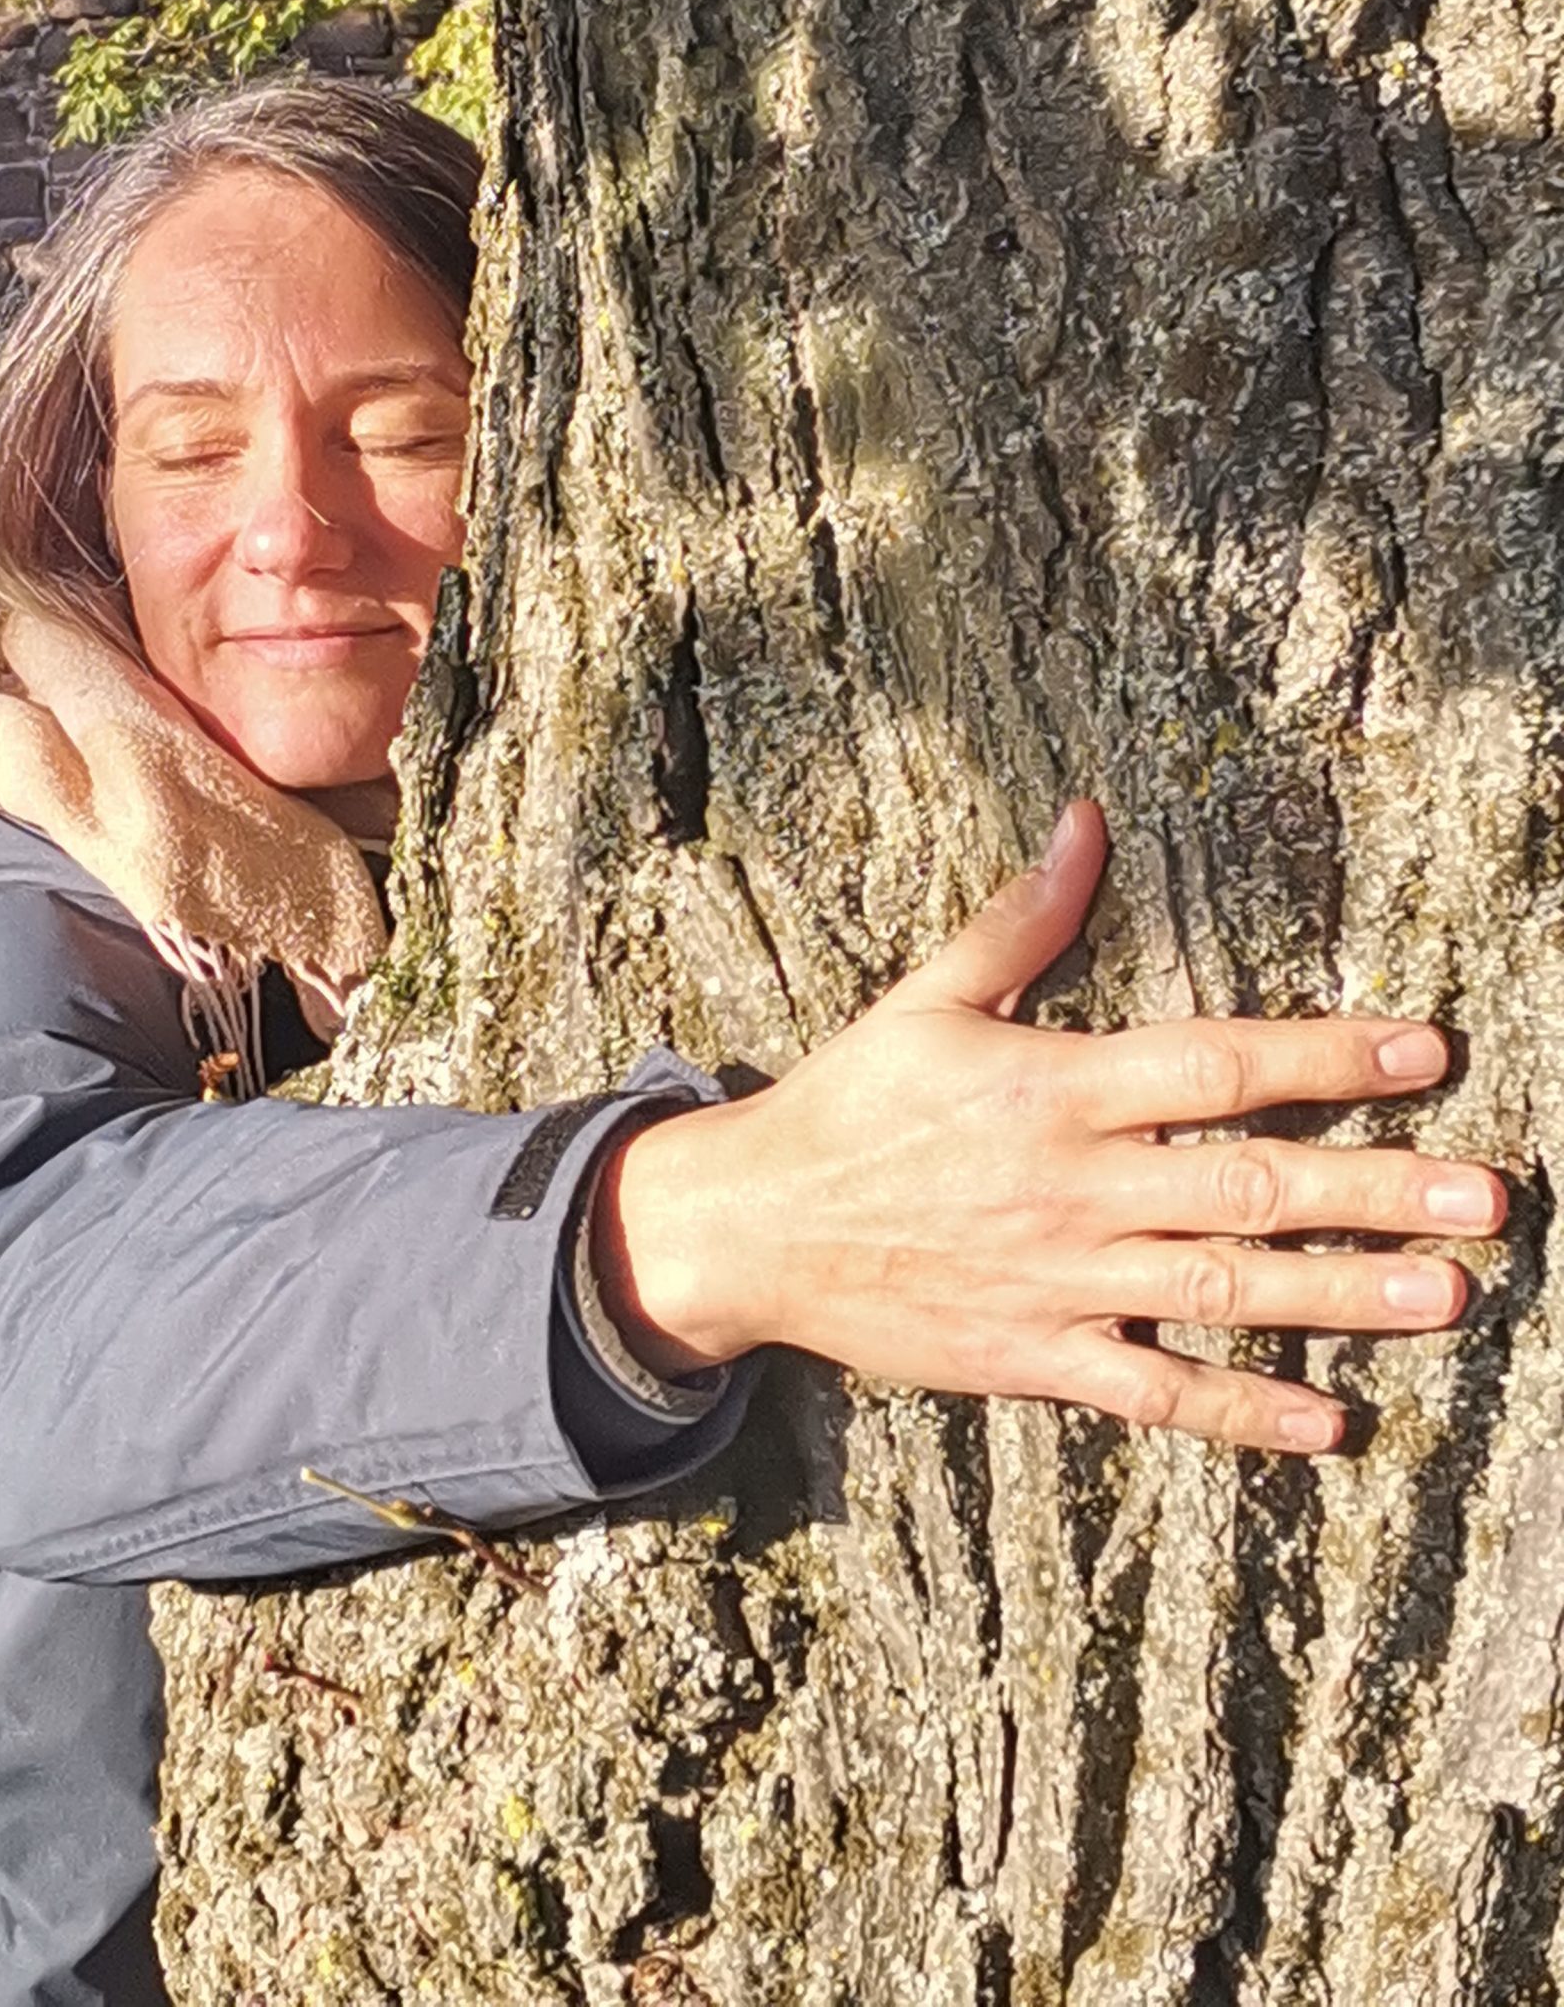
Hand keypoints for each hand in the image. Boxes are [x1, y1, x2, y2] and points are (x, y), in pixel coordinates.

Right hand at [597, 802, 1505, 1452]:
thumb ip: (1024, 920)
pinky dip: (1240, 1409)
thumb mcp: (925, 996)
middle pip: (1248, 1184)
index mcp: (1053, 1085)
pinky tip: (1327, 1419)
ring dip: (1341, 1294)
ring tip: (1447, 1294)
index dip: (1326, 1054)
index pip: (1215, 1064)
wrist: (753, 1229)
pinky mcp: (1035, 1358)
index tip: (1427, 1048)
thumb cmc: (849, 1102)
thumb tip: (1088, 820)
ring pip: (1223, 1290)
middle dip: (1377, 1187)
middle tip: (1487, 1197)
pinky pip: (1152, 1390)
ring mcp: (1059, 1279)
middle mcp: (1072, 1184)